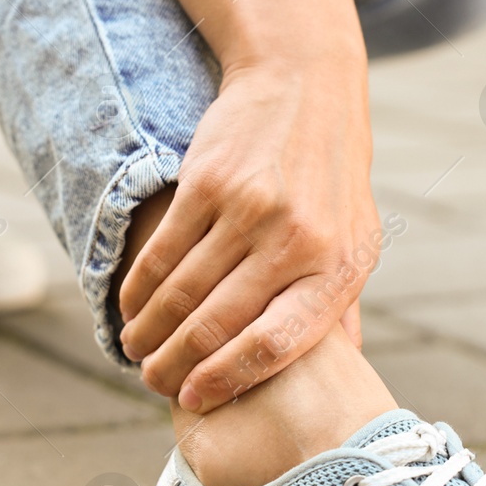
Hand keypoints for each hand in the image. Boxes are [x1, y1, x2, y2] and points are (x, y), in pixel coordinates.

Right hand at [118, 55, 381, 411]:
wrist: (306, 85)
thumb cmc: (331, 178)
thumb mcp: (356, 240)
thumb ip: (342, 308)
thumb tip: (347, 374)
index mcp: (336, 269)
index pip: (278, 345)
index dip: (228, 379)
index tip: (196, 399)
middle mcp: (296, 242)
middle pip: (218, 325)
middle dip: (176, 364)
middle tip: (152, 382)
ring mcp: (251, 210)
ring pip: (182, 293)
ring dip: (149, 331)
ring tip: (135, 349)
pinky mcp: (209, 183)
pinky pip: (162, 252)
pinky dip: (138, 288)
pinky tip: (129, 306)